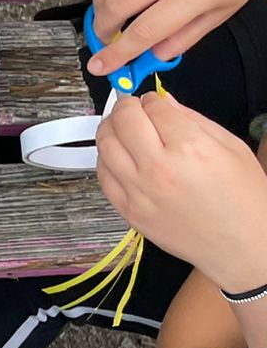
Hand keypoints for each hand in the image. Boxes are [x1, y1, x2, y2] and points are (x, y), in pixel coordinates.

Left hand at [97, 93, 266, 288]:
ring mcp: (139, 192)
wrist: (242, 248)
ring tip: (122, 128)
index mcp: (191, 148)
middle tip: (132, 108)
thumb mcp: (233, 149)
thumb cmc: (245, 200)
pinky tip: (119, 155)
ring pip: (104, 145)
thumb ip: (195, 120)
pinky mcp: (128, 211)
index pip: (154, 107)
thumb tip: (165, 102)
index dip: (152, 99)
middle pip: (122, 121)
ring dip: (110, 129)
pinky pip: (102, 175)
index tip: (154, 102)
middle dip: (126, 107)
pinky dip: (105, 158)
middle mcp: (159, 168)